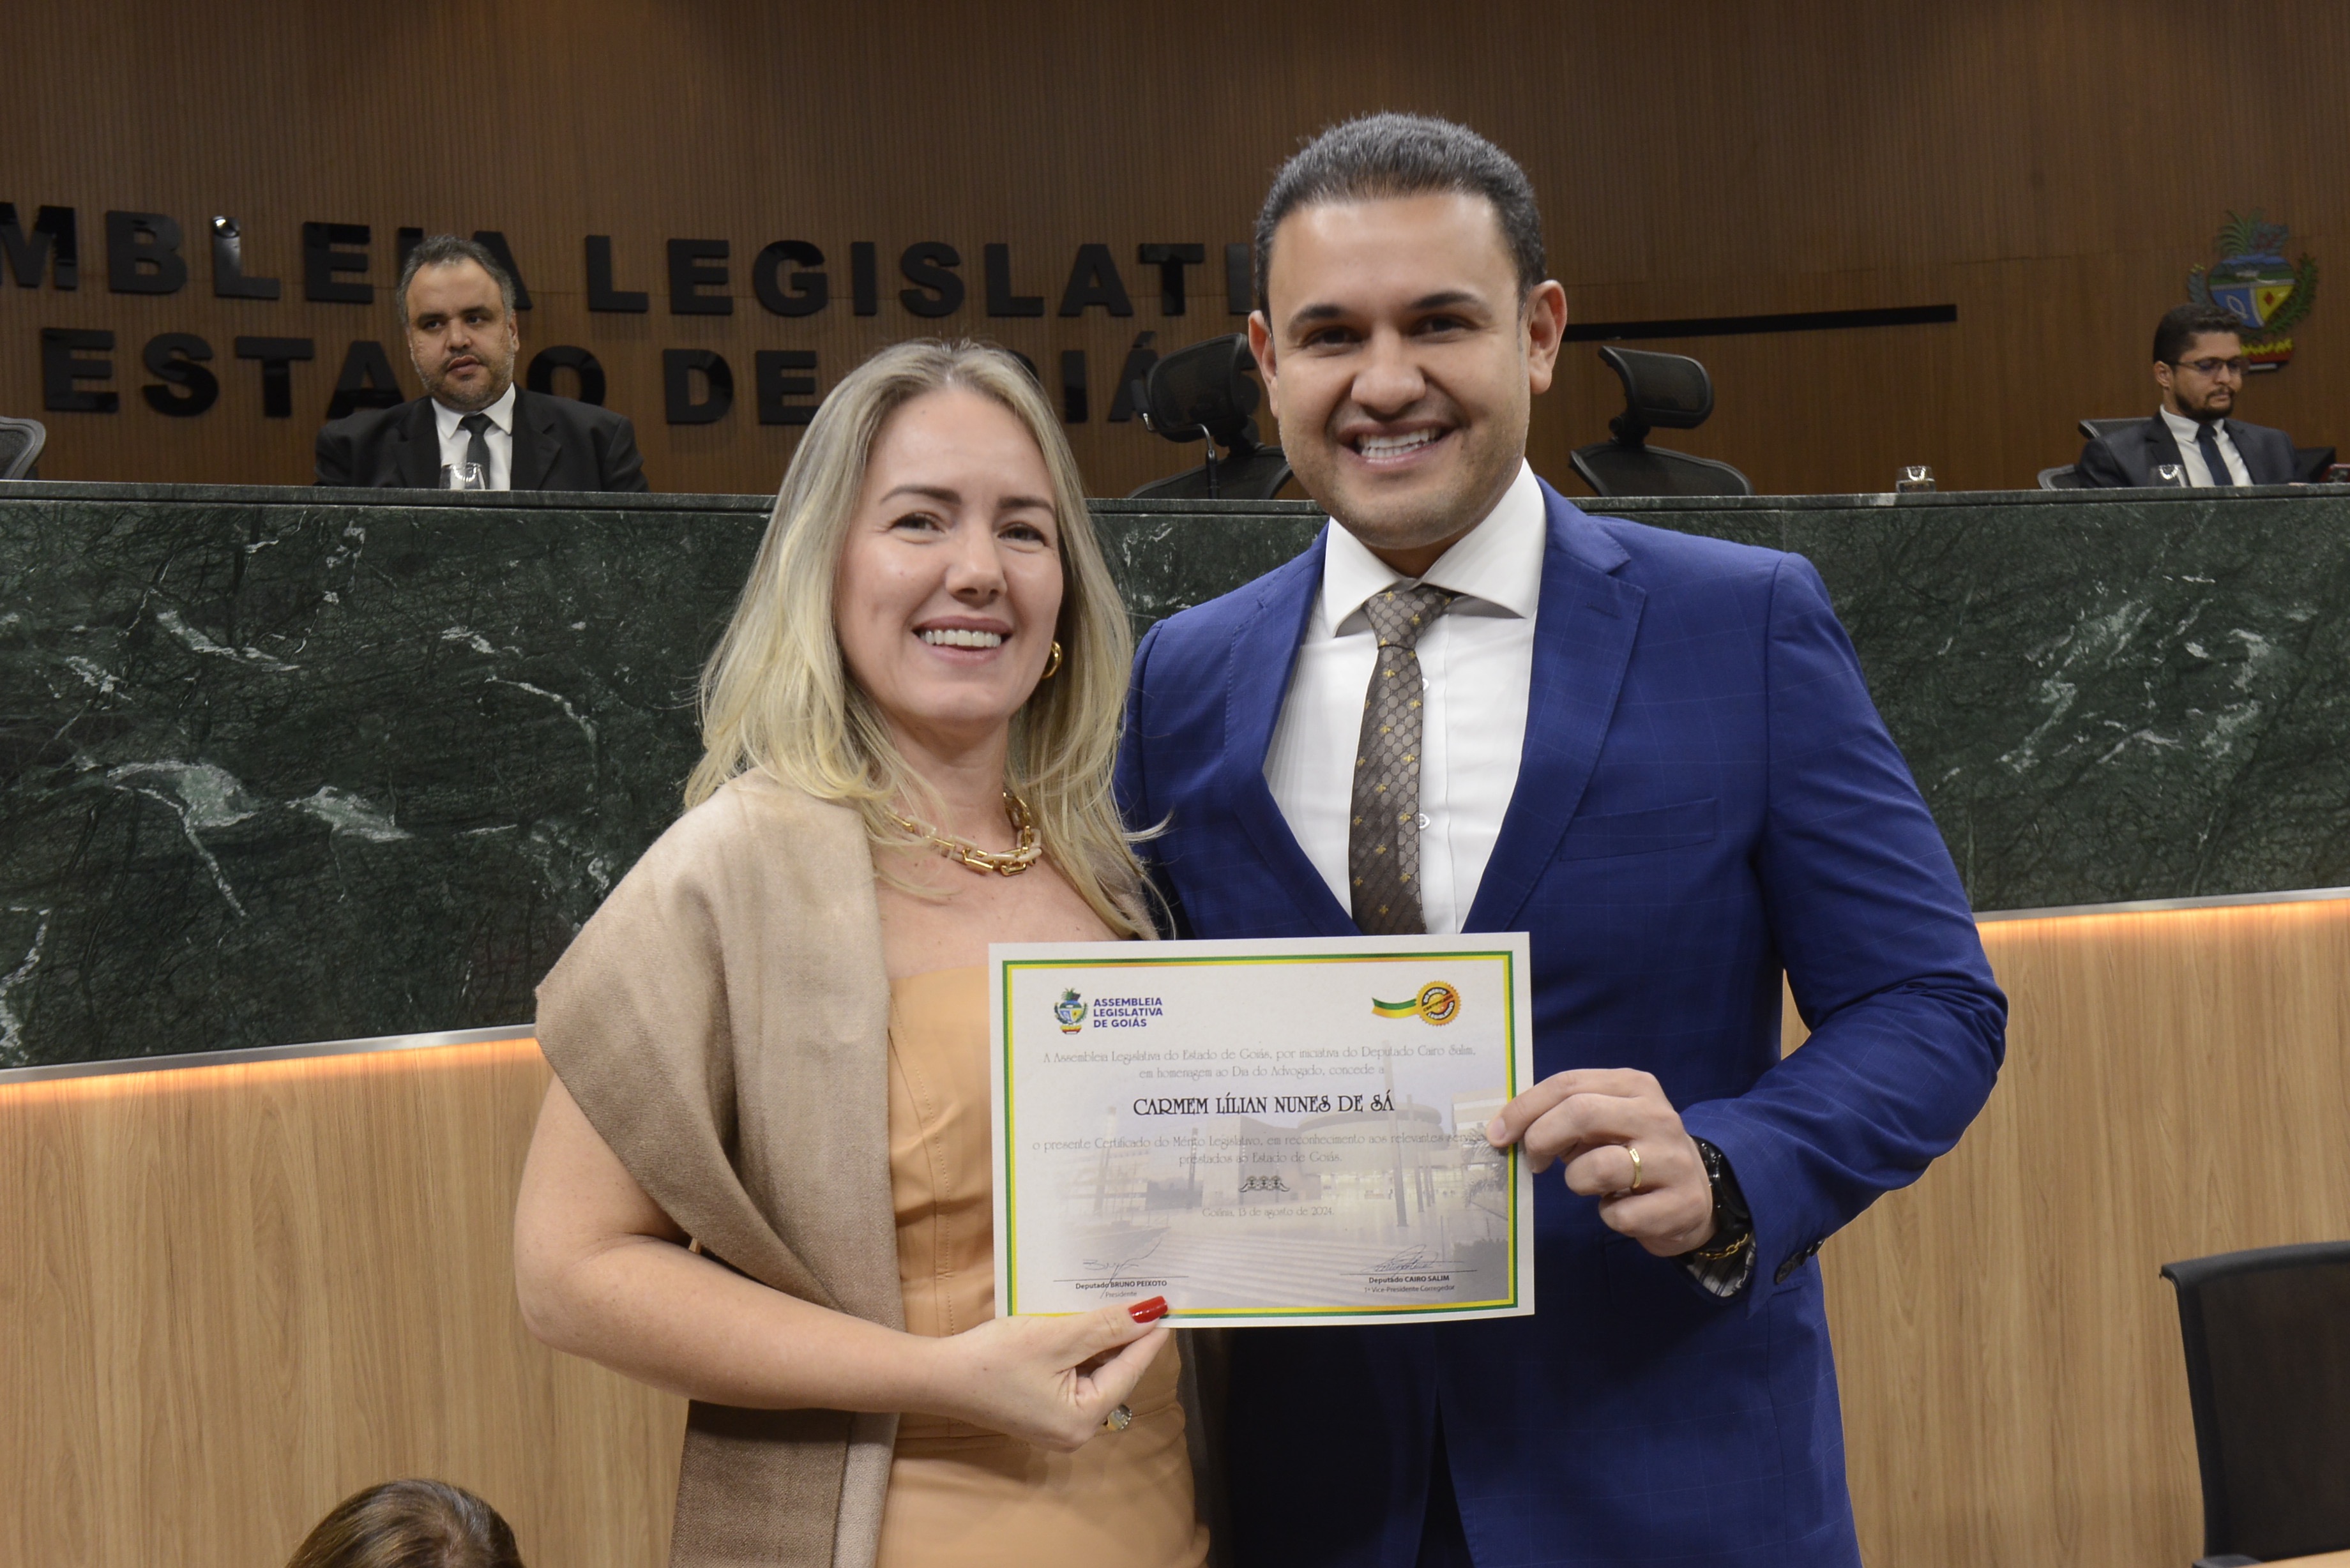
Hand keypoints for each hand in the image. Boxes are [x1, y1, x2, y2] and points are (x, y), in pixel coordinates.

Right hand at [922, 1298, 1170, 1450]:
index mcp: (1083, 1419)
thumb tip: (1151, 1314)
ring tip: (1119, 1305)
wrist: (938, 1376)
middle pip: (1114, 1374)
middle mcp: (1076, 1430)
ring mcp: (1058, 1423)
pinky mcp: (1042, 1411)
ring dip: (1104, 1341)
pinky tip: (1085, 1325)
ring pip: (1095, 1374)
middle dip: (1126, 1336)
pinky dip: (1082, 1352)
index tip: (1170, 1306)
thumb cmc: (993, 1358)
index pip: (1130, 1369)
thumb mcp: (1056, 1335)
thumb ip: (1106, 1326)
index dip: (1150, 1334)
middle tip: (1145, 1299)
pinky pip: (1075, 1378)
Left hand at [1485, 1069, 1714, 1257]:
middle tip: (1534, 1162)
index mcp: (1634, 1086)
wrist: (1696, 1195)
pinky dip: (1607, 1215)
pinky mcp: (1682, 1203)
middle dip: (1541, 1139)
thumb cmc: (1634, 1152)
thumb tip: (1507, 1128)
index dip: (1524, 1109)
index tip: (1497, 1134)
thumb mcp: (1606, 1122)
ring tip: (1588, 1183)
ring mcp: (1673, 1160)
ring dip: (1576, 1181)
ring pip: (1598, 1167)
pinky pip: (1619, 1214)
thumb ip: (1565, 1115)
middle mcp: (1657, 1116)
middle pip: (1580, 1113)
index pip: (1568, 1084)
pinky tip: (1620, 1208)